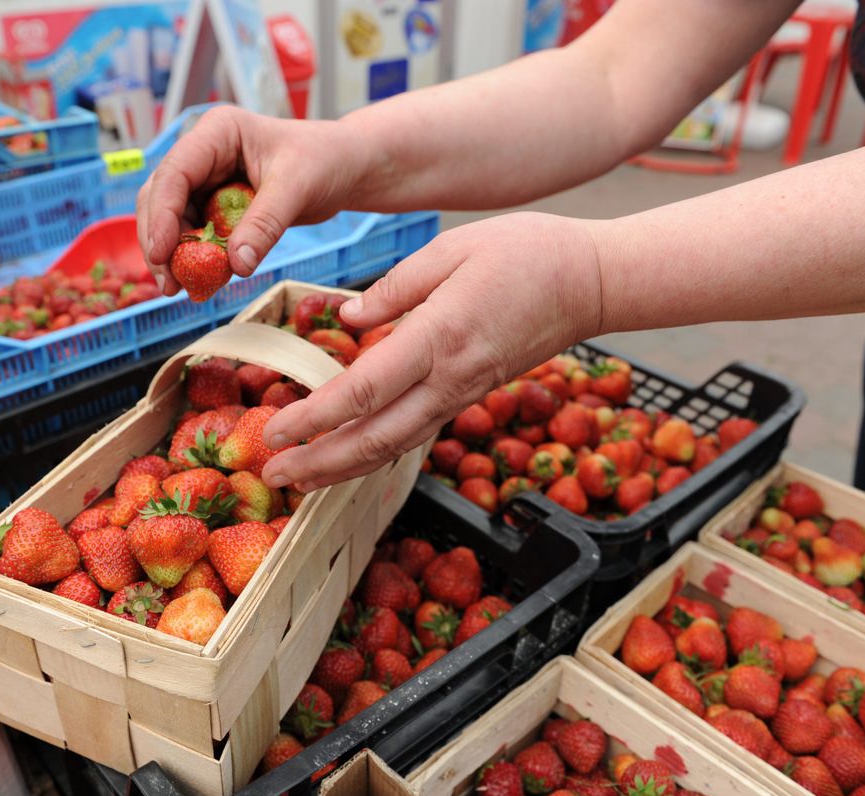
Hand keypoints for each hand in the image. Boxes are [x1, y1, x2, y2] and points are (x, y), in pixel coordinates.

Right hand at [136, 106, 374, 294]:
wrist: (345, 168)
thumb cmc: (325, 160)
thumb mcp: (296, 188)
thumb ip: (265, 225)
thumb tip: (236, 266)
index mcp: (218, 132)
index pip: (174, 173)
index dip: (162, 215)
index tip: (162, 254)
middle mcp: (204, 153)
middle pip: (161, 197)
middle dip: (160, 241)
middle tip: (169, 283)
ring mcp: (207, 179)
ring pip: (172, 219)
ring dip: (174, 254)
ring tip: (181, 288)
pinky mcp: (216, 204)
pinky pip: (196, 234)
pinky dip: (195, 258)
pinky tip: (202, 283)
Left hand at [259, 212, 606, 490]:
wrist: (592, 283)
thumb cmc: (526, 253)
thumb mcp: (453, 248)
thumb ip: (395, 286)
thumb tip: (345, 319)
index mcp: (438, 337)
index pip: (363, 391)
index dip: (315, 417)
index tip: (275, 430)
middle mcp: (449, 378)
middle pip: (375, 437)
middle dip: (319, 461)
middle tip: (272, 473)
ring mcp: (462, 393)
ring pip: (395, 446)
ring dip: (342, 468)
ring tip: (298, 479)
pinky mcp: (469, 395)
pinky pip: (414, 434)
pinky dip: (374, 454)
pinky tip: (346, 458)